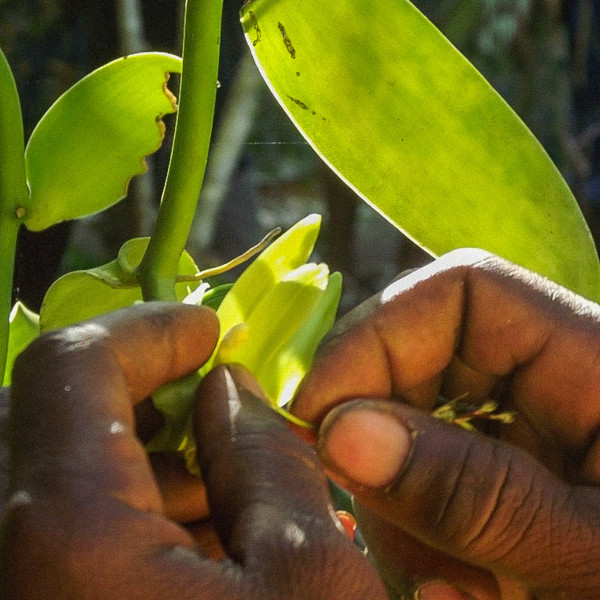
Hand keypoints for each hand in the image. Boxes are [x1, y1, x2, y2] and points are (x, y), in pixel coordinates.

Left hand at [0, 303, 385, 599]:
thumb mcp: (310, 575)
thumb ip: (265, 458)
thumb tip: (230, 388)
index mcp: (68, 538)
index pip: (68, 368)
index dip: (145, 330)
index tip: (206, 331)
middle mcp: (12, 565)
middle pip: (42, 413)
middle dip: (137, 389)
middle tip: (214, 402)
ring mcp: (28, 587)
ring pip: (49, 475)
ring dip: (134, 455)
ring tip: (221, 484)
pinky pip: (57, 538)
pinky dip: (123, 513)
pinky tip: (200, 542)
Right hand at [292, 248, 599, 599]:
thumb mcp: (590, 557)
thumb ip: (474, 494)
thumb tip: (338, 433)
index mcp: (594, 358)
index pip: (459, 289)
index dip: (377, 336)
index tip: (320, 415)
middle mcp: (554, 376)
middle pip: (423, 352)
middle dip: (377, 427)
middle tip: (367, 515)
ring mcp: (528, 424)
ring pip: (415, 417)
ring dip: (398, 494)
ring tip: (435, 580)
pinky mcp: (512, 469)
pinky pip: (434, 467)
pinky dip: (419, 521)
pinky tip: (449, 579)